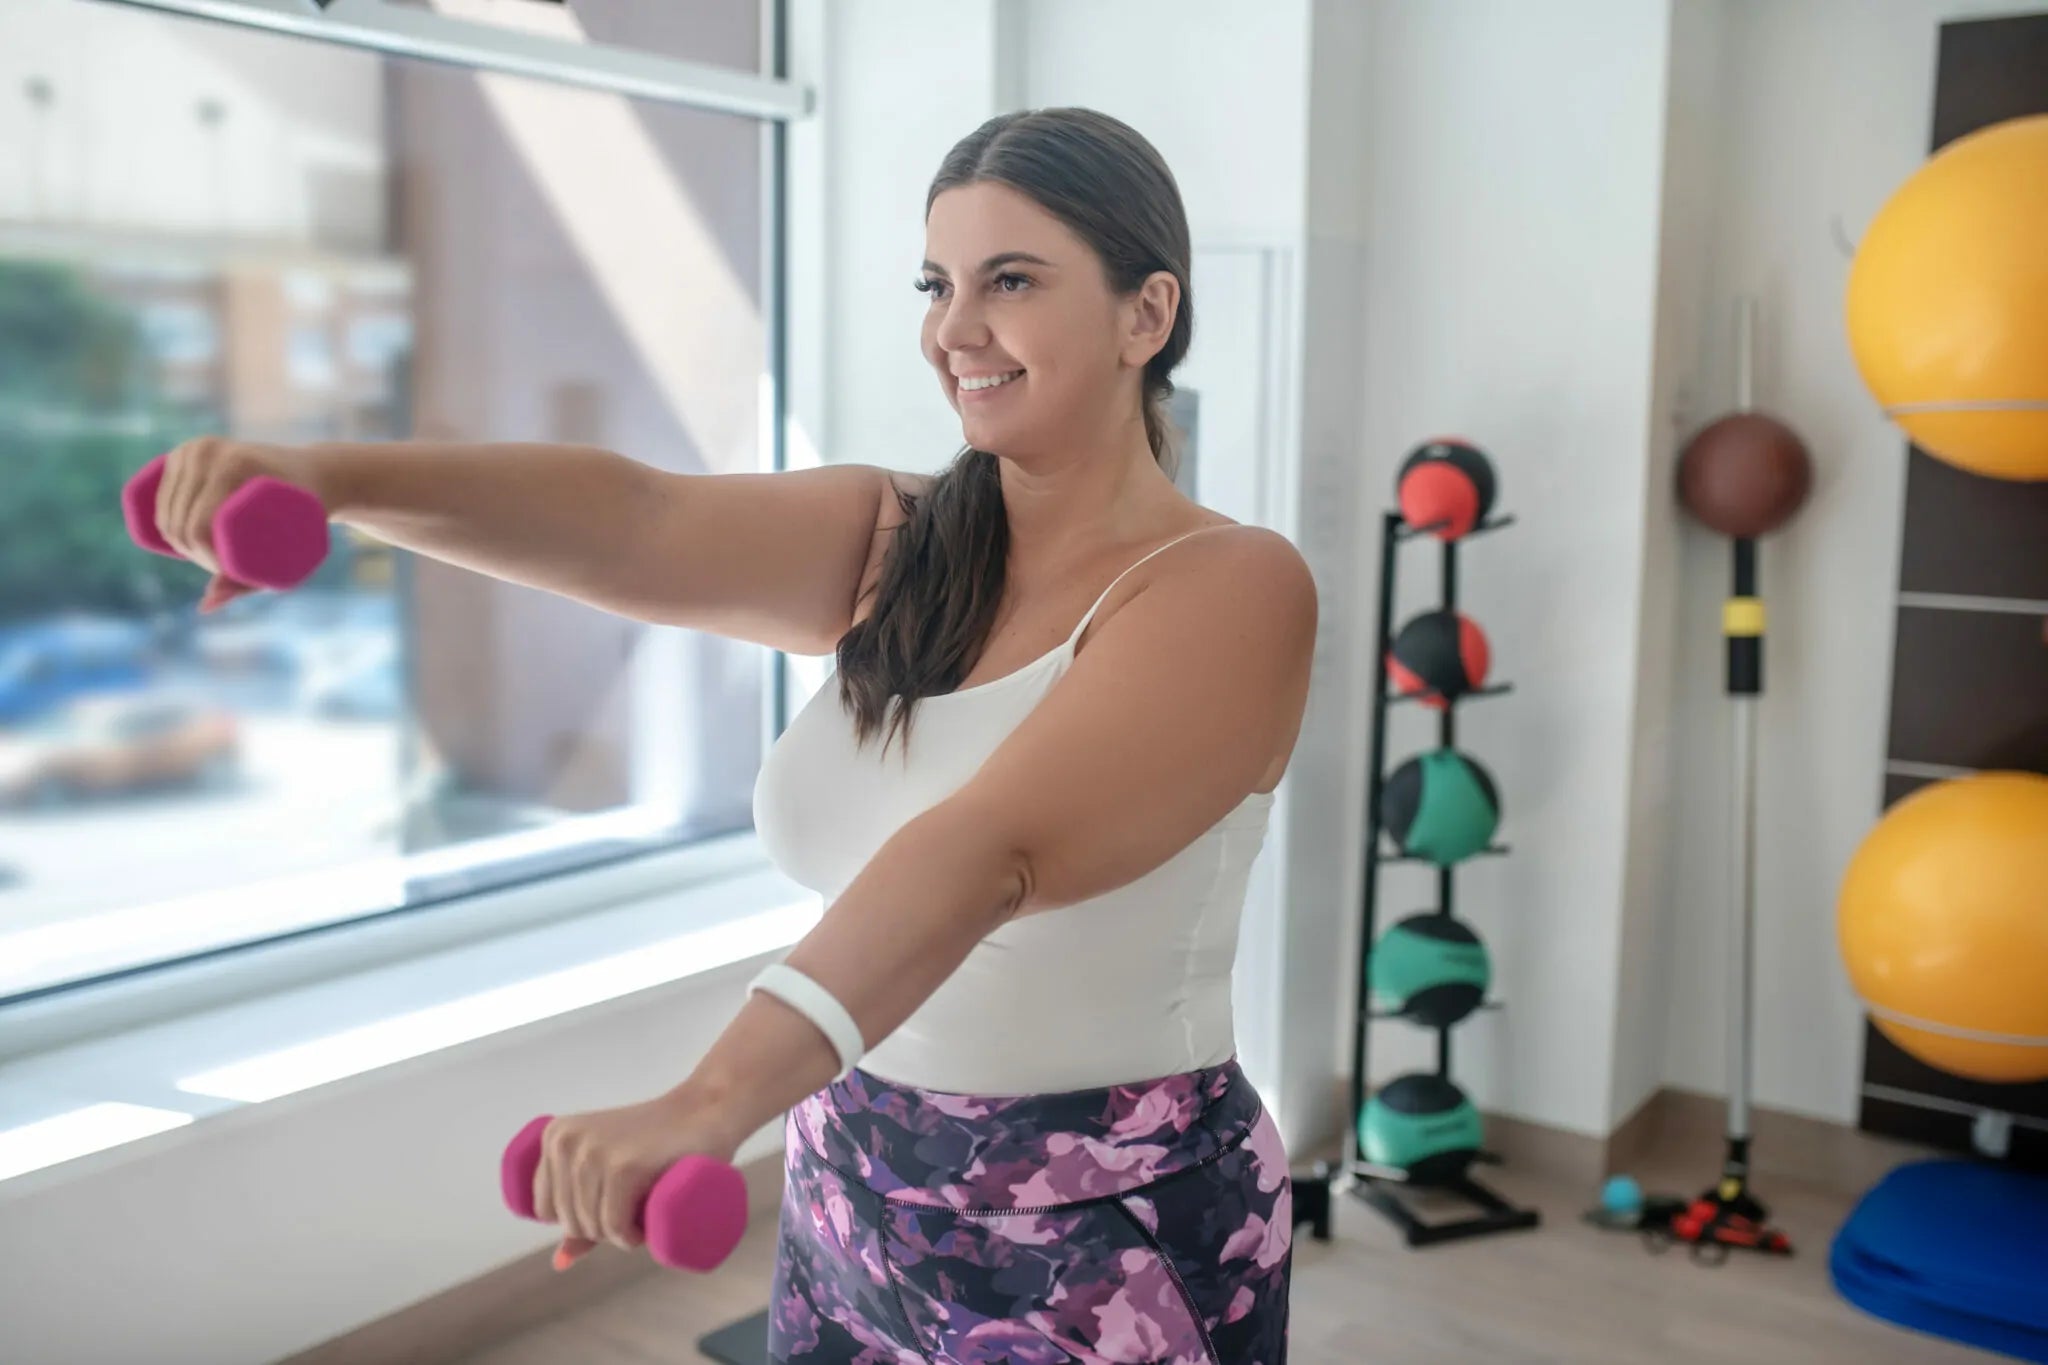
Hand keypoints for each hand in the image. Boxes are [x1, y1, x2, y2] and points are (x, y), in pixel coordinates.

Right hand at [151, 436, 328, 610]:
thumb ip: (247, 583)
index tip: (228, 572)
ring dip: (177, 541)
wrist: (312, 472)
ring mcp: (193, 448)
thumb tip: (204, 606)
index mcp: (233, 466)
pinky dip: (162, 520)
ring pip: (165, 512)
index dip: (206, 560)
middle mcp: (209, 452)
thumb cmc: (306, 516)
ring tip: (210, 554)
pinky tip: (179, 538)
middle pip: (179, 521)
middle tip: (222, 567)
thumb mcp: (289, 551)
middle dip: (194, 555)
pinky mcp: (184, 452)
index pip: (199, 528)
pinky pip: (158, 495)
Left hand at [530, 1087, 741, 1270]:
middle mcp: (568, 1142)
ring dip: (621, 1236)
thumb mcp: (608, 1168)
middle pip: (570, 1222)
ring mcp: (596, 1152)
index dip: (578, 1220)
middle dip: (603, 1231)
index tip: (610, 1206)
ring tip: (644, 1214)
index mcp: (555, 1137)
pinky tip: (646, 1227)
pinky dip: (630, 1238)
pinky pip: (614, 1225)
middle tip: (634, 1211)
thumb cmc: (656, 1143)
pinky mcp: (625, 1167)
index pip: (546, 1209)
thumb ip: (579, 1208)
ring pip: (593, 1227)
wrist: (704, 1111)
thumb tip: (559, 1262)